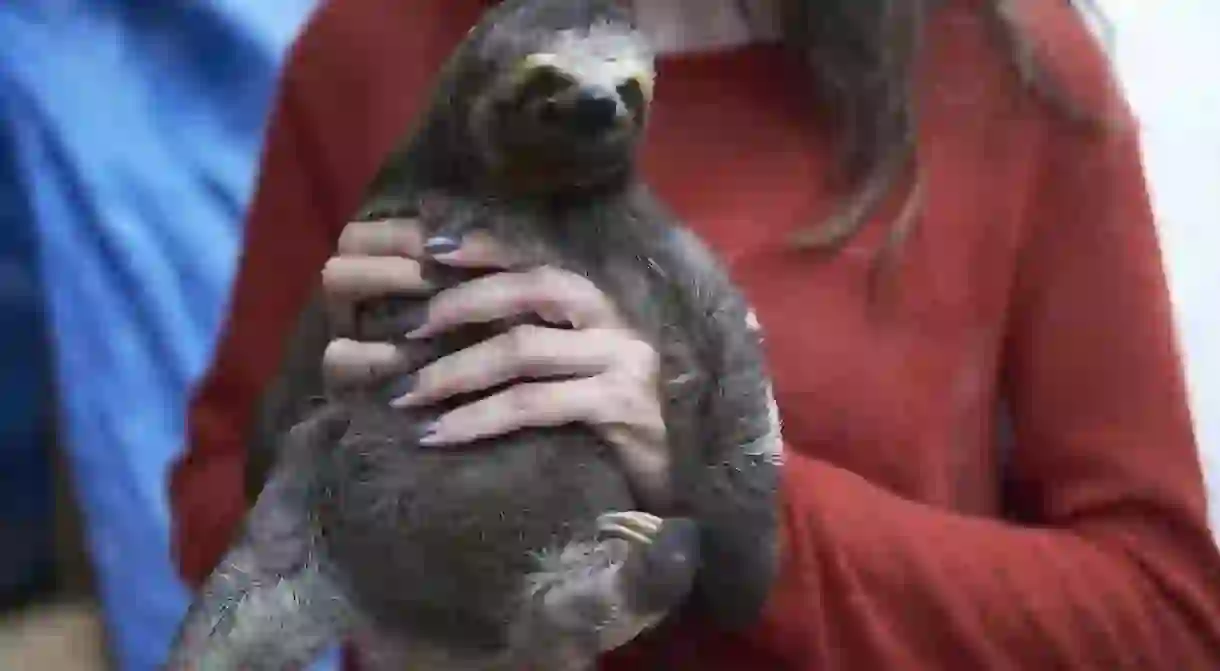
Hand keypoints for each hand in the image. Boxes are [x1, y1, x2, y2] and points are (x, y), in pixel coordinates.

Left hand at [321, 218, 672, 509]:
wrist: (686, 486)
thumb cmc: (621, 433)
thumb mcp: (580, 378)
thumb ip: (538, 349)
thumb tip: (454, 337)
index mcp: (603, 309)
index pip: (541, 261)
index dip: (488, 248)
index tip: (433, 249)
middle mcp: (616, 324)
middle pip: (533, 289)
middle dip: (463, 303)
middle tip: (408, 330)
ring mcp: (624, 363)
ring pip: (523, 348)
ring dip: (456, 370)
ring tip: (408, 394)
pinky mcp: (621, 408)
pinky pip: (533, 405)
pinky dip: (479, 418)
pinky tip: (441, 435)